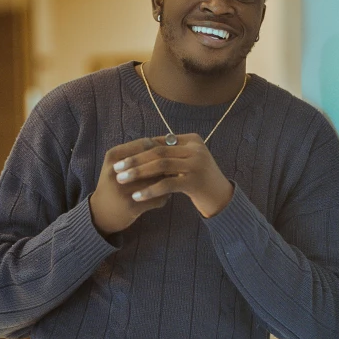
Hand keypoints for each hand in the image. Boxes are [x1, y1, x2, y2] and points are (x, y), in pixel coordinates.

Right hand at [90, 138, 171, 235]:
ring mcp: (124, 190)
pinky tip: (164, 196)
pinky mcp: (132, 206)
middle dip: (167, 165)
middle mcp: (117, 171)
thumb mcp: (118, 163)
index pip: (145, 144)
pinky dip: (165, 197)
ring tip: (171, 181)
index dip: (161, 147)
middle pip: (153, 162)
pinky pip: (158, 198)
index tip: (169, 152)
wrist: (100, 212)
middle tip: (175, 167)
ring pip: (158, 180)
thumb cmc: (114, 183)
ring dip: (168, 181)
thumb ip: (137, 153)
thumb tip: (167, 143)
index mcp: (113, 156)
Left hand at [111, 134, 233, 217]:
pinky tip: (136, 196)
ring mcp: (197, 164)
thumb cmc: (199, 180)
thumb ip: (169, 154)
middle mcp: (196, 149)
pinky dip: (150, 190)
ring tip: (122, 180)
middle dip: (134, 160)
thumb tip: (141, 147)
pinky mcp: (195, 181)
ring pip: (160, 165)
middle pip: (158, 152)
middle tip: (116, 168)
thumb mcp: (186, 163)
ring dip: (138, 173)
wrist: (221, 198)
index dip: (138, 150)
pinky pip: (167, 184)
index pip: (159, 142)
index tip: (121, 158)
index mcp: (193, 139)